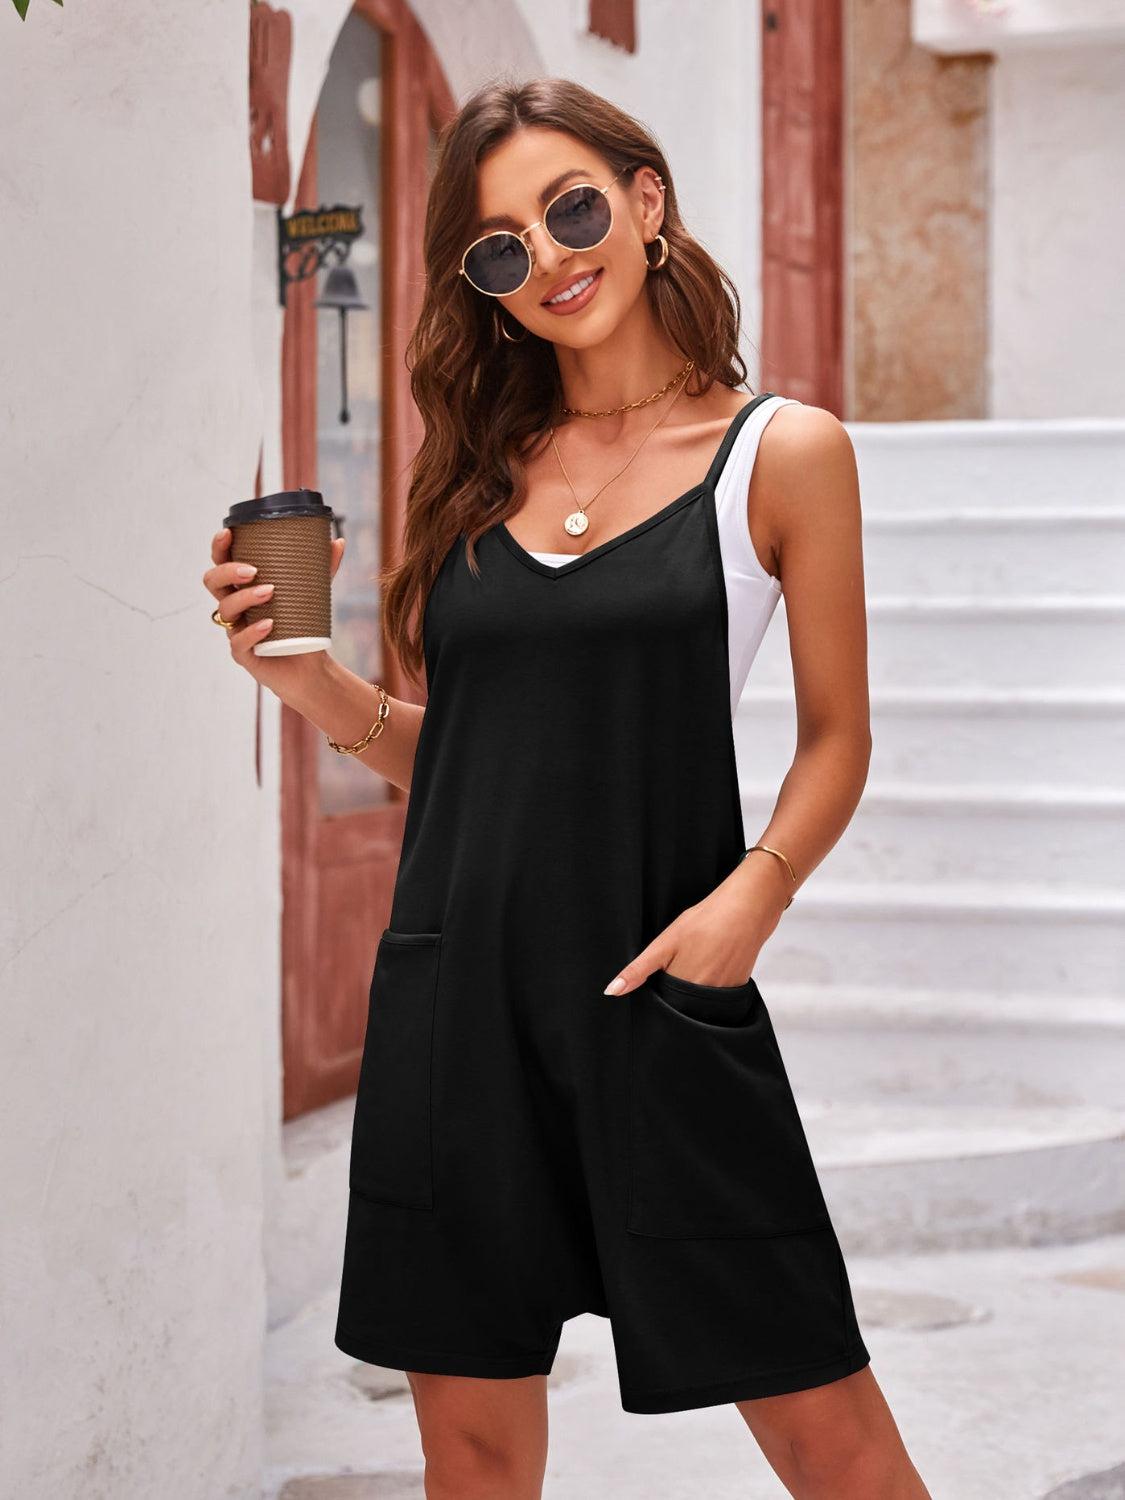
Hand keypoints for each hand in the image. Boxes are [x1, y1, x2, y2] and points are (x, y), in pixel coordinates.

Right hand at [203, 525, 345, 698]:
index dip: (219, 548)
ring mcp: (236, 630)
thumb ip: (323, 568)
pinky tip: (269, 625)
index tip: (228, 533)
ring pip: (225, 609)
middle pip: (213, 582)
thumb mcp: (315, 594)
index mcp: (243, 588)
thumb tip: (338, 542)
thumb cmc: (303, 627)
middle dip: (227, 571)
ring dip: (245, 597)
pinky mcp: (243, 655)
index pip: (221, 562)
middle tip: (252, 570)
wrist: (311, 669)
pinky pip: (238, 642)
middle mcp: (235, 607)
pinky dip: (252, 632)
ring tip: (270, 592)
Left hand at [602, 873, 782, 995]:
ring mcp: (722, 996)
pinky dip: (713, 983)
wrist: (746, 910)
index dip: (658, 990)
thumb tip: (611, 991)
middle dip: (676, 989)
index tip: (663, 973)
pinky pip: (718, 996)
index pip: (661, 1003)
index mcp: (680, 988)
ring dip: (695, 986)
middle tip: (685, 958)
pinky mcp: (737, 989)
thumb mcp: (664, 943)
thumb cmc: (705, 922)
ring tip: (700, 957)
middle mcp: (702, 999)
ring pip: (699, 1000)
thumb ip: (638, 970)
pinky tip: (714, 961)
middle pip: (681, 1004)